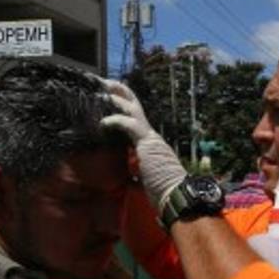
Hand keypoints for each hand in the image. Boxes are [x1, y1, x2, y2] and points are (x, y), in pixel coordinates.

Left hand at [98, 78, 185, 207]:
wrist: (178, 196)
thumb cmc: (163, 190)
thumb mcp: (143, 176)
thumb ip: (135, 169)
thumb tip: (128, 174)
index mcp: (148, 141)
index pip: (134, 115)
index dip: (121, 103)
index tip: (106, 95)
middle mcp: (150, 135)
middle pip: (134, 103)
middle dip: (118, 90)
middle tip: (101, 81)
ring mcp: (150, 137)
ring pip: (133, 108)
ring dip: (116, 97)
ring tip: (100, 90)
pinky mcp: (148, 143)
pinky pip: (130, 125)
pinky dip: (115, 121)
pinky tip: (103, 122)